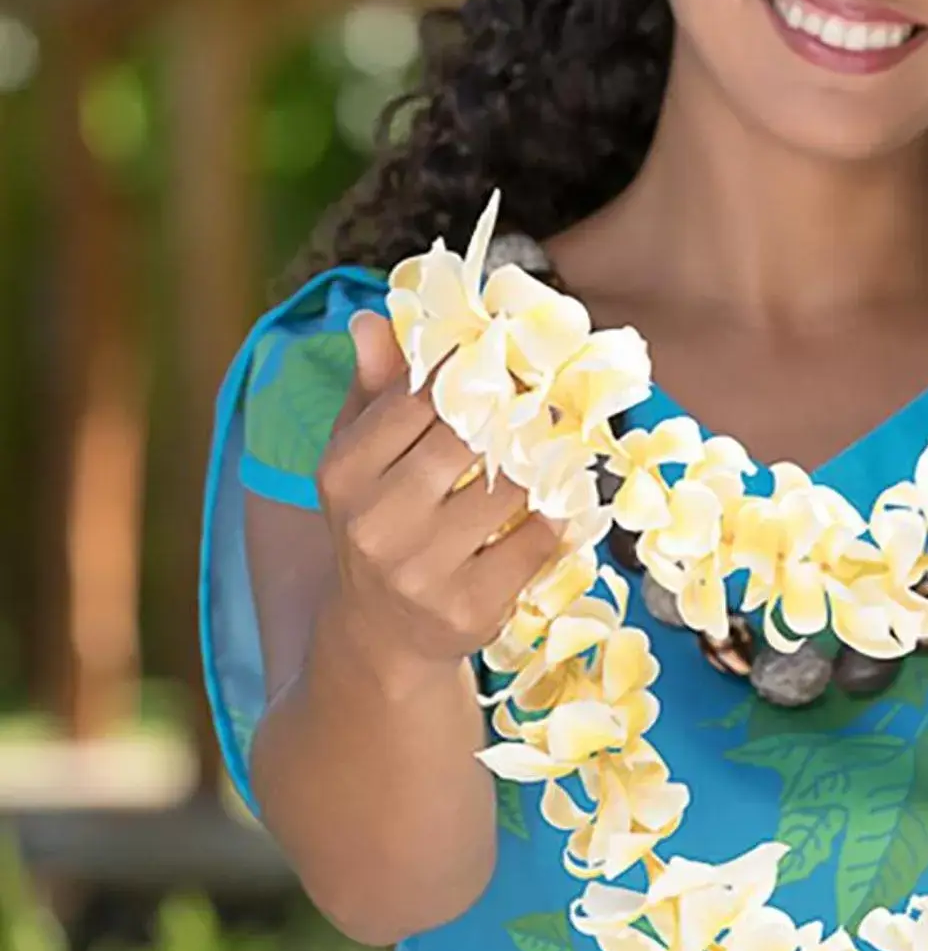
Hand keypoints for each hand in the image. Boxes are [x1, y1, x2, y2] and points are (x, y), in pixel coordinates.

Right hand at [315, 310, 564, 669]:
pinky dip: (556, 517)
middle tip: (542, 399)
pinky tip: (558, 503)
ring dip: (542, 463)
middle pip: (465, 439)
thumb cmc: (380, 521)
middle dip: (510, 415)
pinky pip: (536, 540)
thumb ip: (374, 387)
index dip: (467, 373)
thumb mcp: (360, 457)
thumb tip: (372, 317)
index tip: (502, 360)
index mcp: (345, 472)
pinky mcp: (469, 608)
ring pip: (510, 487)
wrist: (381, 634)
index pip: (416, 399)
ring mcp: (421, 571)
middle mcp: (375, 522)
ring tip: (556, 447)